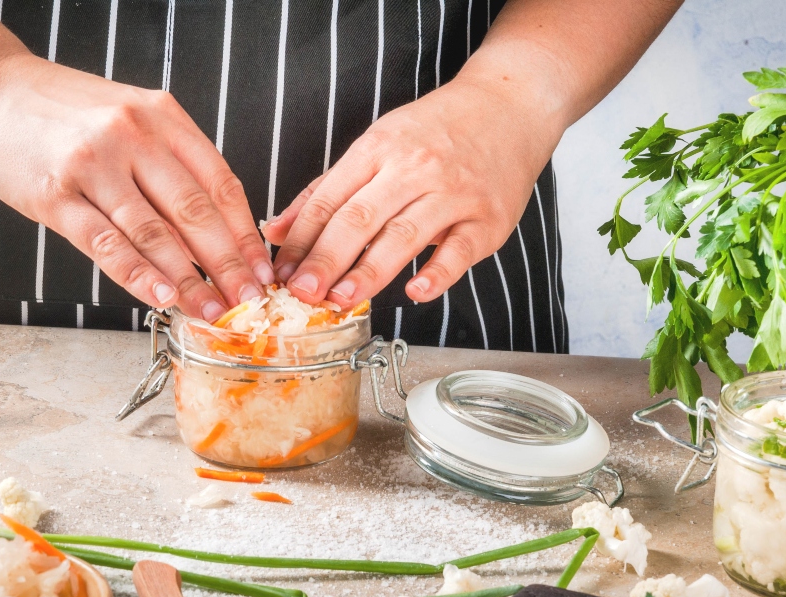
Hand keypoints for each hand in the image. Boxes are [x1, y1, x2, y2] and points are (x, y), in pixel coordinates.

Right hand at [0, 54, 272, 318]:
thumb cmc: (63, 111)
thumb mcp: (132, 115)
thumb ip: (171, 161)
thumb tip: (213, 230)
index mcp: (162, 116)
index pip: (220, 183)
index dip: (246, 234)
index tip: (262, 270)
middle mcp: (133, 136)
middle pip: (195, 212)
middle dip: (228, 265)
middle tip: (248, 301)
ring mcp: (94, 165)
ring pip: (155, 234)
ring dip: (189, 281)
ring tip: (211, 310)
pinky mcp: (56, 195)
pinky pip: (107, 244)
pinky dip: (139, 276)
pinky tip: (162, 298)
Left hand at [262, 73, 560, 306]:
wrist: (508, 107)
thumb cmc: (437, 132)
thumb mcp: (377, 146)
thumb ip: (326, 191)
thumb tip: (277, 232)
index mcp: (378, 149)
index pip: (329, 199)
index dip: (302, 239)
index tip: (282, 272)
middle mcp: (413, 168)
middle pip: (360, 218)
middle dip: (326, 259)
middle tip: (302, 292)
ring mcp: (452, 194)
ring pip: (403, 236)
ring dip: (369, 272)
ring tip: (341, 299)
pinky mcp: (487, 219)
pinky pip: (459, 250)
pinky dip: (437, 273)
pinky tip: (415, 291)